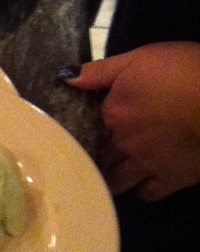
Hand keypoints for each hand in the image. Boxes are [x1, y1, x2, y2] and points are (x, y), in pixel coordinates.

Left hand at [68, 43, 199, 199]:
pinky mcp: (173, 179)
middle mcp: (123, 143)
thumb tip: (65, 79)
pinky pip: (147, 193)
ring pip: (116, 180)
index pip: (87, 124)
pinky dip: (142, 191)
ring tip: (107, 175)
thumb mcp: (140, 58)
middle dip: (94, 155)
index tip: (86, 128)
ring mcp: (147, 164)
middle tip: (92, 154)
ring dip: (109, 178)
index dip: (87, 126)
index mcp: (113, 113)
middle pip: (99, 154)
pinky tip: (142, 184)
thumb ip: (101, 71)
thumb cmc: (185, 71)